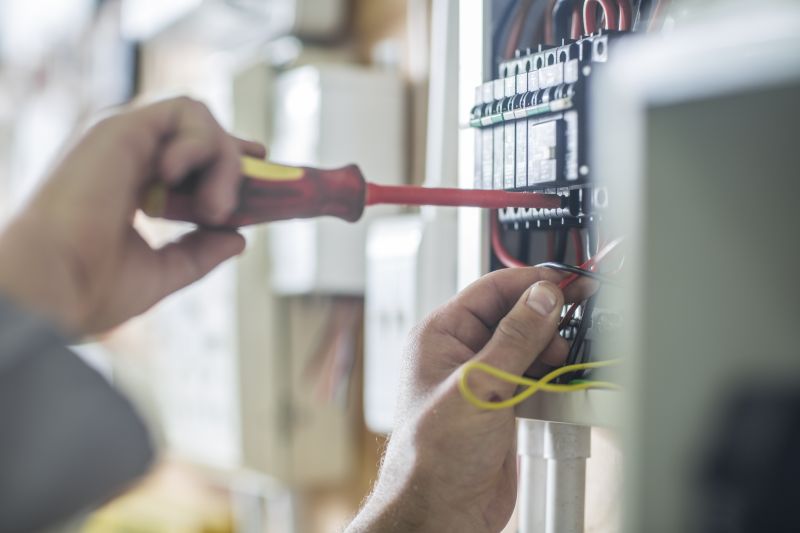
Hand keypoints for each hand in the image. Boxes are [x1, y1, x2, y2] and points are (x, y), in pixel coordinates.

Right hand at [0, 97, 264, 335]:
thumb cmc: (93, 287)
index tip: (259, 168)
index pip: (189, 156)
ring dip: (223, 162)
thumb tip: (238, 238)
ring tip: (215, 208)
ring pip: (200, 121)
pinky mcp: (123, 128)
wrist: (54, 287)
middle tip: (230, 212)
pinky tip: (197, 189)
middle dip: (234, 165)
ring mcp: (125, 140)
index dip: (227, 159)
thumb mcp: (163, 271)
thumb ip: (200, 251)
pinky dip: (206, 144)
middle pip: (201, 135)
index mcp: (131, 185)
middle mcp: (128, 158)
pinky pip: (185, 112)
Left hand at [348, 268, 592, 532]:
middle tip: (577, 314)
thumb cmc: (434, 454)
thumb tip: (542, 297)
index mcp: (440, 336)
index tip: (566, 281)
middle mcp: (459, 353)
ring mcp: (482, 379)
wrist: (441, 511)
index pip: (490, 290)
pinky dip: (550, 372)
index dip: (530, 282)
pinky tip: (564, 374)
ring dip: (549, 344)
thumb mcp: (479, 386)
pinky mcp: (501, 404)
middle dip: (544, 314)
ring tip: (566, 351)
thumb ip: (515, 338)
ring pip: (525, 344)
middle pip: (511, 314)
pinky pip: (531, 374)